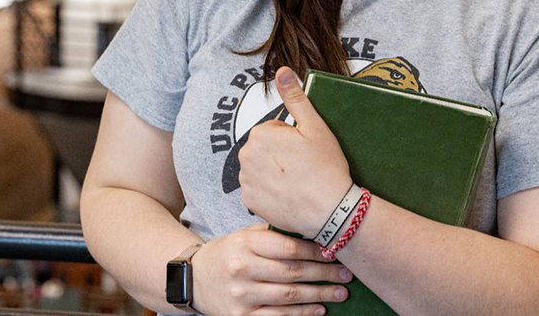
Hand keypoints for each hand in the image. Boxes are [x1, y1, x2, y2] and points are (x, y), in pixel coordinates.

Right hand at [191, 223, 352, 315]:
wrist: (192, 280)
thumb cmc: (225, 254)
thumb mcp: (241, 236)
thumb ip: (270, 234)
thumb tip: (310, 231)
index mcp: (243, 244)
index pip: (287, 248)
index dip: (315, 251)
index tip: (334, 251)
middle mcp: (241, 269)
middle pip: (292, 272)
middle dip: (324, 273)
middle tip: (346, 273)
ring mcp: (241, 296)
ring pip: (289, 296)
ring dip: (319, 295)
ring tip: (340, 292)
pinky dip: (302, 314)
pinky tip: (319, 309)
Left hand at [238, 67, 351, 237]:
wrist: (331, 210)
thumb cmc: (326, 167)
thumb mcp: (315, 127)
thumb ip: (295, 97)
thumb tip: (282, 71)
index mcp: (260, 134)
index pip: (272, 130)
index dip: (290, 139)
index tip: (304, 151)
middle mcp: (246, 156)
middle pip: (262, 149)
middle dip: (278, 154)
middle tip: (302, 167)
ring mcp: (246, 180)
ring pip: (258, 169)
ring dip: (272, 173)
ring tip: (296, 182)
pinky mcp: (249, 201)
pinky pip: (256, 190)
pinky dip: (268, 192)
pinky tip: (287, 196)